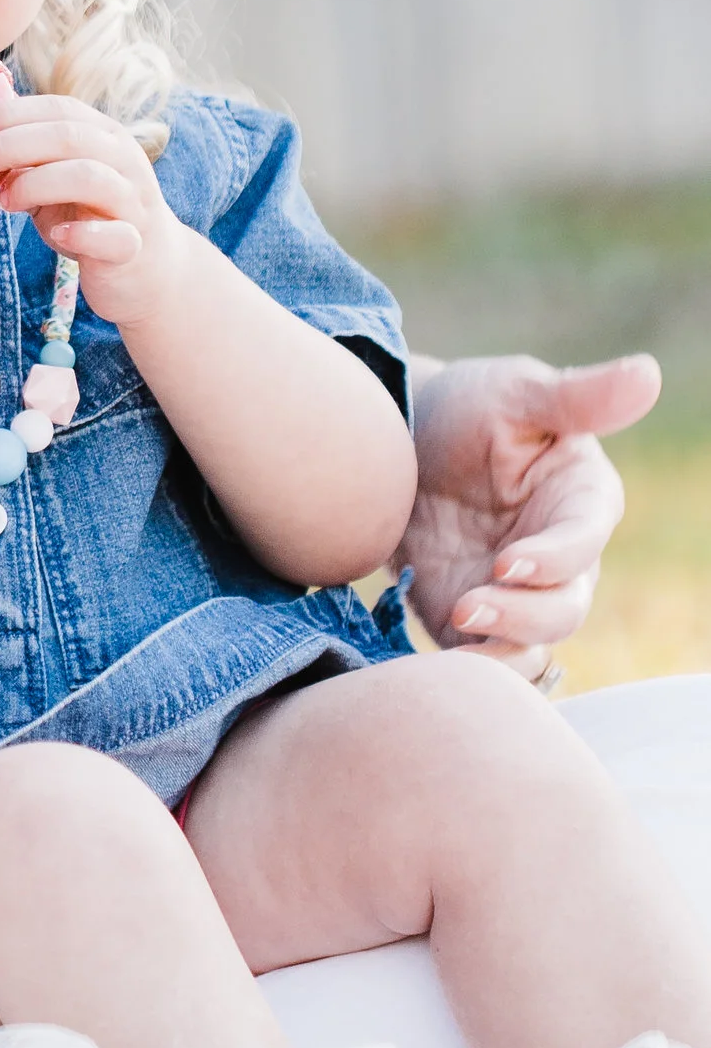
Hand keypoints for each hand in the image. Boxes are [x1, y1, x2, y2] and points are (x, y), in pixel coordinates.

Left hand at [0, 96, 184, 324]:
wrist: (149, 271)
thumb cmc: (93, 217)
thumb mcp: (57, 181)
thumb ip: (28, 162)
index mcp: (106, 136)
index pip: (60, 108)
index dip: (13, 113)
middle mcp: (125, 160)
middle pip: (68, 136)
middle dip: (9, 145)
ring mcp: (133, 202)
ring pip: (88, 176)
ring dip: (35, 184)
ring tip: (4, 201)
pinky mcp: (135, 246)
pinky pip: (113, 235)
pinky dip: (81, 233)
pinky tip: (56, 233)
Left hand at [401, 352, 659, 676]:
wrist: (397, 443)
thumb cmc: (470, 410)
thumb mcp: (516, 394)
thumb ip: (579, 397)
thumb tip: (649, 374)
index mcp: (581, 503)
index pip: (584, 545)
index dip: (553, 560)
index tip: (506, 561)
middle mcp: (560, 560)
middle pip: (564, 611)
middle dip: (520, 617)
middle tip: (464, 606)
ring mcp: (518, 596)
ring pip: (533, 649)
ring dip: (499, 654)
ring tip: (452, 629)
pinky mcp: (472, 622)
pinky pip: (485, 664)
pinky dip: (469, 673)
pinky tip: (438, 662)